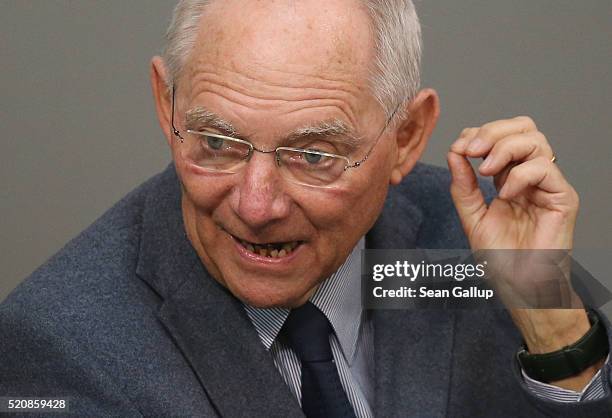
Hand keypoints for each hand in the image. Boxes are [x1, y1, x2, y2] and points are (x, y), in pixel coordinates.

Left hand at [447, 116, 597, 390]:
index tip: (460, 148)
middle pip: (523, 128)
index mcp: (509, 176)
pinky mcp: (562, 198)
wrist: (519, 286)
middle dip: (493, 131)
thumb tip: (454, 153)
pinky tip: (506, 194)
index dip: (480, 133)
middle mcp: (530, 176)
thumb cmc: (501, 257)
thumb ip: (463, 186)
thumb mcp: (472, 216)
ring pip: (536, 141)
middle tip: (472, 148)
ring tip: (486, 171)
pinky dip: (520, 175)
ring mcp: (548, 185)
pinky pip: (546, 169)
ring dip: (504, 148)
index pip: (502, 134)